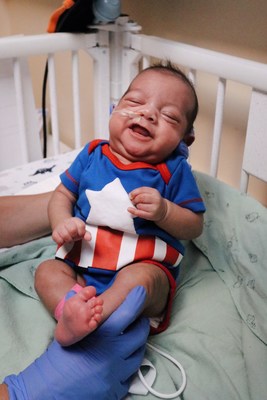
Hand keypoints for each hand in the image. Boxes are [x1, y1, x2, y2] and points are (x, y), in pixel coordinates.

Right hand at [4, 286, 148, 399]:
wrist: (50, 390)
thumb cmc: (58, 360)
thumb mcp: (70, 332)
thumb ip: (82, 313)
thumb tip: (86, 292)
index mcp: (101, 336)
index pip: (126, 313)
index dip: (135, 301)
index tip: (140, 292)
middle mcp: (113, 353)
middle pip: (139, 334)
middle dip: (141, 325)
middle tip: (138, 320)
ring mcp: (116, 373)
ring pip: (138, 355)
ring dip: (137, 346)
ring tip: (131, 340)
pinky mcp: (116, 389)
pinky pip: (130, 375)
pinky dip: (127, 367)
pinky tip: (121, 362)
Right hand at [52, 217, 90, 244]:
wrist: (61, 223)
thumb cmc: (73, 228)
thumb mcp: (81, 229)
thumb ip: (86, 234)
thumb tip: (89, 238)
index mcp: (76, 221)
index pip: (81, 226)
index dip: (81, 232)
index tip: (80, 233)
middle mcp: (67, 222)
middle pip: (72, 230)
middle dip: (74, 235)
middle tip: (74, 236)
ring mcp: (60, 227)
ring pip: (65, 235)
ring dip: (68, 239)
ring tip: (69, 238)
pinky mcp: (54, 233)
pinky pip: (59, 240)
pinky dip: (62, 241)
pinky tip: (63, 239)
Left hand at [128, 187, 166, 221]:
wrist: (163, 210)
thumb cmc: (153, 201)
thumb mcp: (150, 193)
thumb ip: (140, 192)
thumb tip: (130, 195)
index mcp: (154, 192)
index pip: (142, 190)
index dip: (134, 192)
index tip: (130, 196)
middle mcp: (156, 199)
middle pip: (141, 197)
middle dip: (134, 199)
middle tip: (133, 202)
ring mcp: (154, 208)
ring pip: (140, 205)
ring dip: (136, 206)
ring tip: (139, 206)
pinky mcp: (151, 215)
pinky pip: (140, 213)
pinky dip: (133, 211)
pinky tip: (130, 209)